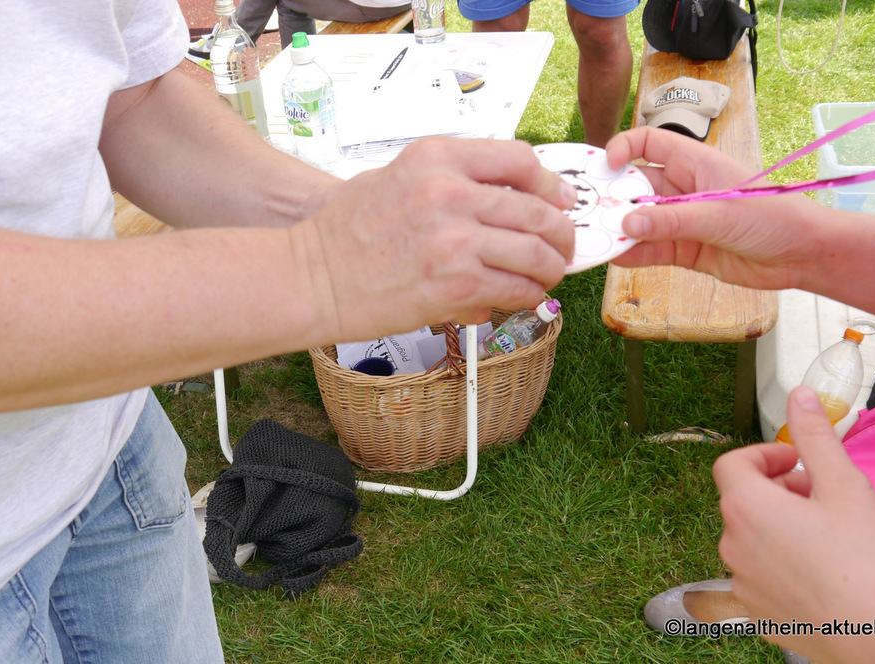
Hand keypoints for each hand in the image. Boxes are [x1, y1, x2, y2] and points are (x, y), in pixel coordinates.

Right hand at [291, 137, 576, 340]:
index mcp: (436, 158)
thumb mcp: (395, 176)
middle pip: (536, 210)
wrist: (312, 279)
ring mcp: (456, 242)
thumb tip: (499, 197)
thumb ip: (448, 179)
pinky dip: (526, 296)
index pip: (518, 158)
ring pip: (535, 254)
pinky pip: (515, 290)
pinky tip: (522, 297)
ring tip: (547, 276)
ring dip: (550, 269)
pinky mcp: (456, 287)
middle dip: (560, 233)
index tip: (557, 198)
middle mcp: (449, 193)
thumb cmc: (343, 233)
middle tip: (563, 246)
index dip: (548, 183)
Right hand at [603, 127, 822, 290]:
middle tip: (589, 212)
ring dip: (619, 230)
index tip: (606, 168)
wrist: (804, 254)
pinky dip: (633, 253)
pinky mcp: (686, 249)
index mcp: (694, 163)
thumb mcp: (720, 214)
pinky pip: (651, 249)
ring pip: (639, 221)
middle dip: (612, 197)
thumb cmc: (774, 217)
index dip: (623, 149)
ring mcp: (683, 220)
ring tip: (597, 239)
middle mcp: (684, 189)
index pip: (648, 144)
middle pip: (636, 187)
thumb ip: (671, 221)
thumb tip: (627, 225)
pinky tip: (618, 258)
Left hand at [713, 386, 874, 662]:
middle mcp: (732, 547)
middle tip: (823, 497)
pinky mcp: (756, 616)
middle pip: (741, 501)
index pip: (731, 464)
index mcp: (745, 509)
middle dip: (778, 490)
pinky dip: (782, 566)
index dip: (764, 455)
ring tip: (829, 536)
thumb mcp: (845, 486)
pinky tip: (822, 572)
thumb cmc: (871, 567)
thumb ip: (815, 437)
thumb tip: (800, 397)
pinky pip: (759, 578)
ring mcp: (741, 586)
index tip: (795, 461)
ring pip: (750, 540)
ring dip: (779, 527)